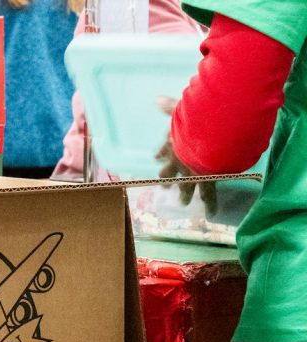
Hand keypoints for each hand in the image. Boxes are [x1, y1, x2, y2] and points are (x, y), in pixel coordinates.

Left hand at [156, 96, 217, 214]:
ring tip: (183, 202)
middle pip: (169, 174)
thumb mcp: (180, 110)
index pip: (162, 151)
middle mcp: (179, 162)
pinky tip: (211, 214)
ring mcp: (192, 172)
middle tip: (165, 187)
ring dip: (185, 195)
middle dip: (167, 180)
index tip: (156, 157)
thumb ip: (169, 106)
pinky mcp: (207, 179)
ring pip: (187, 187)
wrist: (208, 136)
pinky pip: (209, 195)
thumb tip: (157, 100)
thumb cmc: (194, 120)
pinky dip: (211, 205)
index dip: (160, 154)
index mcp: (172, 146)